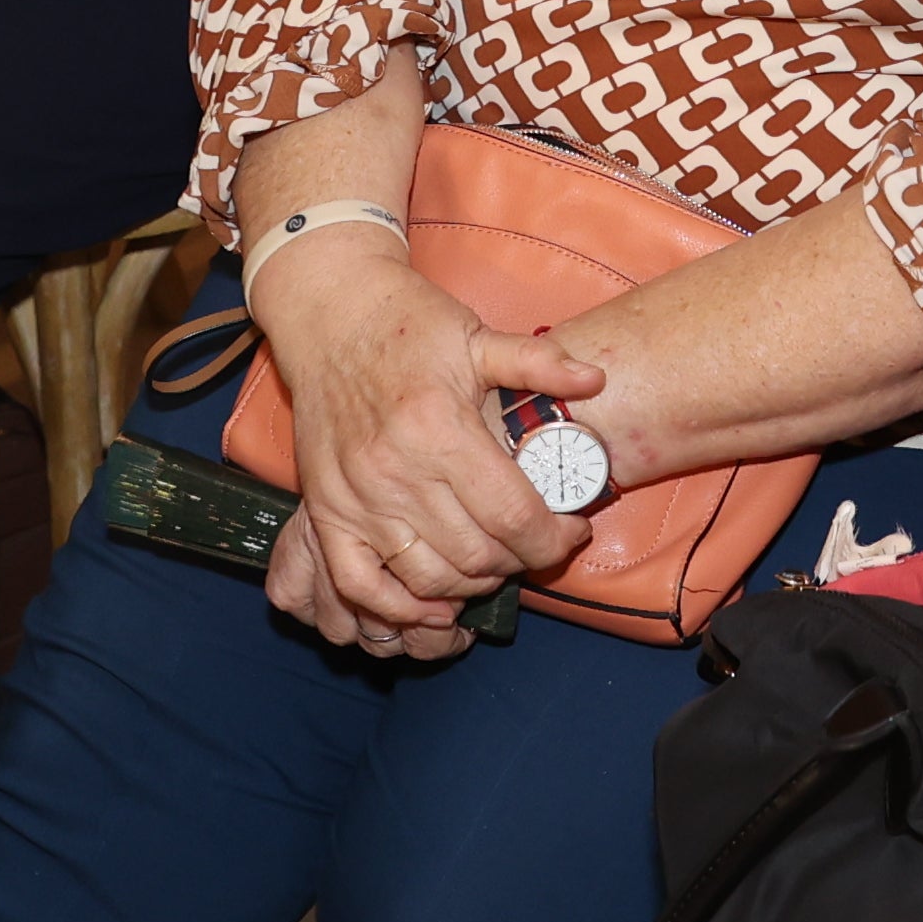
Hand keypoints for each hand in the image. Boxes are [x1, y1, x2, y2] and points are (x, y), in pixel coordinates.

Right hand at [253, 242, 603, 656]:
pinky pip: (359, 584)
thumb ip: (537, 364)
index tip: (572, 530)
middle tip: (535, 544)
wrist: (330, 313)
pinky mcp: (325, 510)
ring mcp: (357, 498)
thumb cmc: (408, 322)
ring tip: (493, 563)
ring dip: (471, 586)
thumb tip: (597, 380)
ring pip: (427, 579)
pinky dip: (398, 607)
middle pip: (477, 556)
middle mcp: (396, 472)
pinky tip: (434, 602)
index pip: (513, 516)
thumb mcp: (477, 335)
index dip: (554, 538)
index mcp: (440, 428)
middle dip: (520, 562)